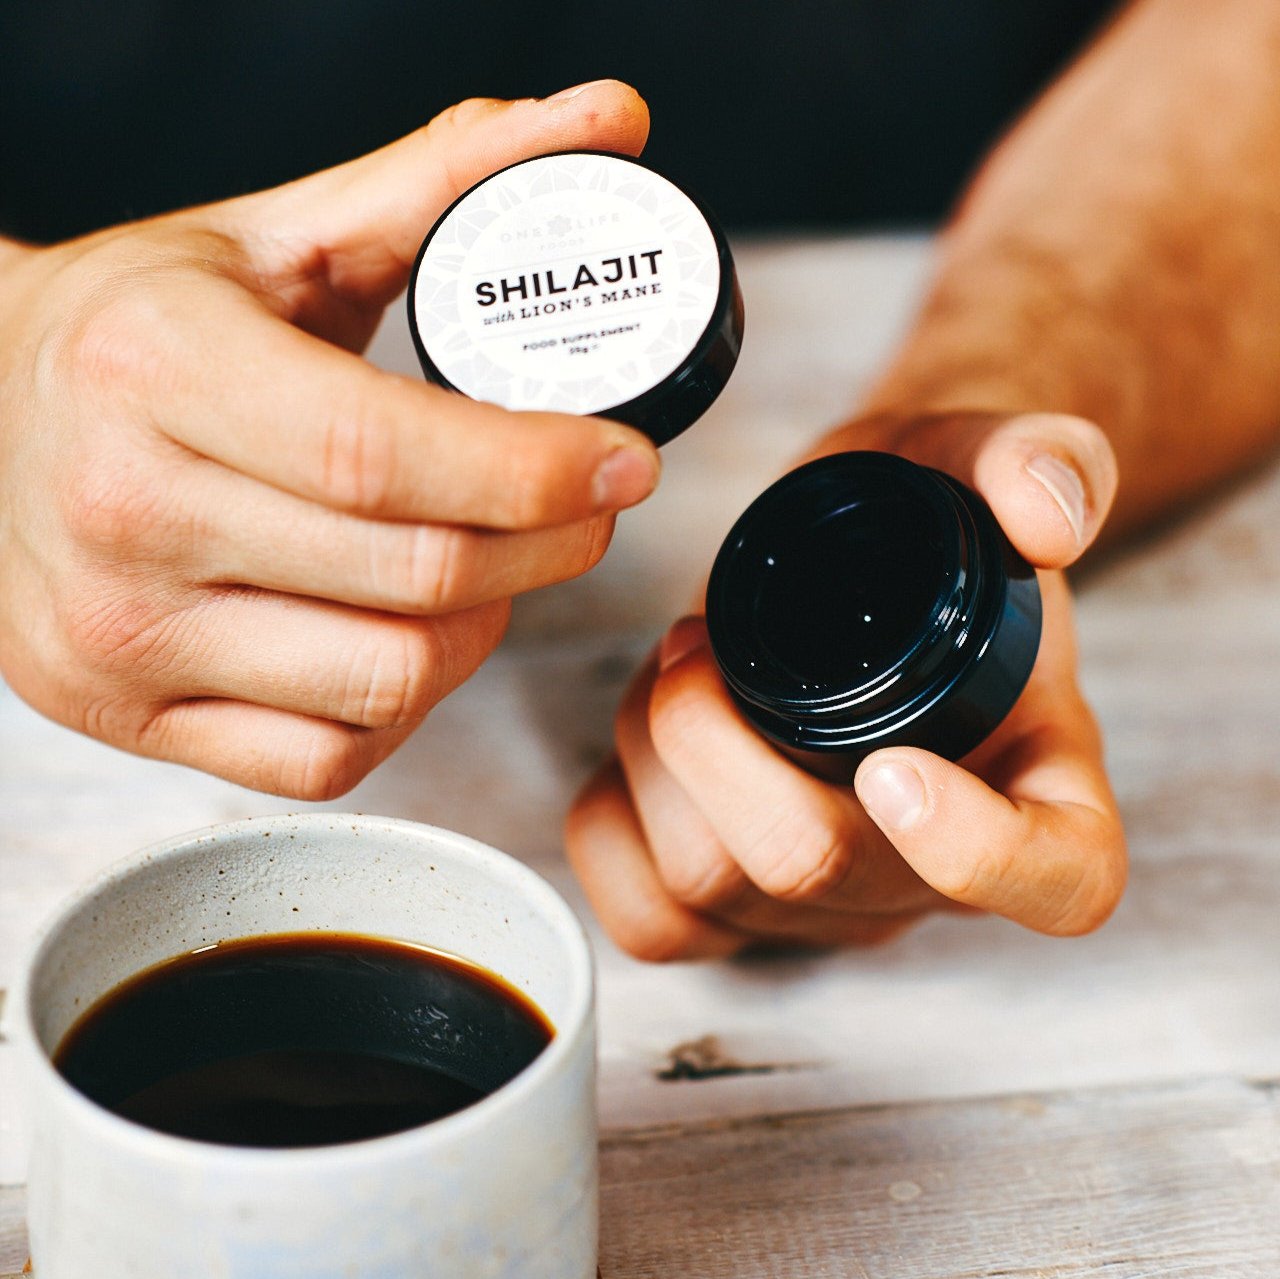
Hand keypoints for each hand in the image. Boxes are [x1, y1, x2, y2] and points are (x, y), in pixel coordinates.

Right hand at [0, 82, 658, 796]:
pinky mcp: (131, 716)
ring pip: (390, 679)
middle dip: (546, 545)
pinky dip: (406, 705)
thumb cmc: (141, 328)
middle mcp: (120, 512)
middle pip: (414, 575)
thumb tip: (610, 118)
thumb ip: (445, 181)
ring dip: (485, 624)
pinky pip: (328, 756)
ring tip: (495, 563)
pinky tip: (411, 637)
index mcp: (151, 366)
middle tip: (585, 506)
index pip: (381, 452)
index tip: (623, 461)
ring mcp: (116, 635)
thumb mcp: (281, 238)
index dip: (533, 469)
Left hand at [566, 411, 1126, 958]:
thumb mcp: (981, 467)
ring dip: (654, 757)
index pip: (1058, 883)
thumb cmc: (919, 534)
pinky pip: (648, 916)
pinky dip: (611, 823)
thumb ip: (1038, 462)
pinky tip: (643, 746)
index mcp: (1039, 787)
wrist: (849, 567)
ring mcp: (827, 907)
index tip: (893, 763)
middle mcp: (931, 873)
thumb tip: (1047, 517)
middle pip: (813, 870)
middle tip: (697, 646)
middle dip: (717, 746)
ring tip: (677, 669)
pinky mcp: (735, 915)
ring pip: (706, 886)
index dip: (980, 855)